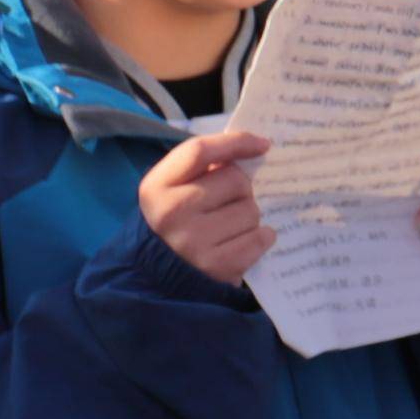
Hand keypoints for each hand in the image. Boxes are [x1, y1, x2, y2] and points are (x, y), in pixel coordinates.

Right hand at [139, 131, 273, 284]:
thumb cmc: (177, 221)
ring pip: (251, 210)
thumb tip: (253, 149)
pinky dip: (260, 237)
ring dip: (249, 216)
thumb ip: (204, 166)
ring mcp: (193, 242)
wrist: (160, 277)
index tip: (262, 144)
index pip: (200, 150)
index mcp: (157, 187)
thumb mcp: (174, 189)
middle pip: (235, 179)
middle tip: (229, 202)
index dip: (236, 142)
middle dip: (241, 188)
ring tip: (229, 227)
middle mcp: (171, 213)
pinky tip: (243, 240)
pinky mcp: (216, 267)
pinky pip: (260, 237)